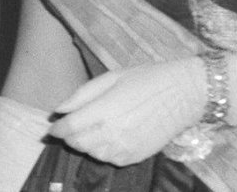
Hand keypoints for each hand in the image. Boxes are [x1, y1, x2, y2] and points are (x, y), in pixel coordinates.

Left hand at [46, 57, 204, 166]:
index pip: (70, 127)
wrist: (183, 94)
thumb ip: (83, 94)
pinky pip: (110, 159)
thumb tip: (59, 109)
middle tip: (72, 125)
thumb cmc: (147, 79)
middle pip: (78, 143)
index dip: (57, 129)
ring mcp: (125, 148)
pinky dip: (102, 151)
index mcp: (105, 110)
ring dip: (85, 144)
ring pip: (92, 154)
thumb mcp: (112, 77)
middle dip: (70, 136)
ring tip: (92, 129)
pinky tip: (108, 137)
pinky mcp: (136, 156)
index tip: (53, 127)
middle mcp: (113, 133)